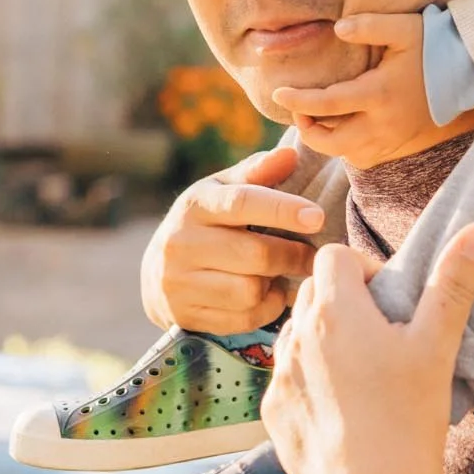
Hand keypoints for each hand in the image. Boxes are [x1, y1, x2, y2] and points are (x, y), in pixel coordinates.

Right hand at [140, 142, 325, 333]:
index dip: (283, 209)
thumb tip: (291, 155)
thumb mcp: (224, 191)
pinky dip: (264, 309)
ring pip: (250, 291)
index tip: (317, 216)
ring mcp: (179, 282)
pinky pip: (243, 319)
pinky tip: (264, 294)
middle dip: (292, 256)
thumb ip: (258, 173)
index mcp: (195, 204)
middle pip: (255, 255)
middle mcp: (181, 242)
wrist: (157, 272)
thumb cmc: (206, 223)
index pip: (243, 203)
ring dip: (276, 285)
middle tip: (310, 255)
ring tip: (279, 274)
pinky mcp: (185, 315)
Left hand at [262, 222, 473, 473]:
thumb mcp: (438, 344)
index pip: (333, 255)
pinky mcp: (272, 415)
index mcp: (335, 311)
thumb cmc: (410, 417)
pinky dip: (309, 382)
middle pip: (311, 292)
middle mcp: (296, 337)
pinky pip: (286, 380)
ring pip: (295, 335)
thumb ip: (453, 282)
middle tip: (380, 333)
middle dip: (341, 300)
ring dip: (321, 340)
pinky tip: (342, 408)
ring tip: (360, 372)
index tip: (387, 298)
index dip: (362, 267)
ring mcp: (279, 377)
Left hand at [271, 11, 436, 166]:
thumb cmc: (436, 46)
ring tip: (318, 117)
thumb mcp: (404, 28)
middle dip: (307, 129)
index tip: (278, 94)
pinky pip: (363, 157)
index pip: (325, 105)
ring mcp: (392, 141)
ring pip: (345, 153)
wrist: (471, 75)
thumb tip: (337, 29)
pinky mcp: (400, 148)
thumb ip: (369, 25)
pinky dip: (347, 146)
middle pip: (329, 142)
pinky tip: (346, 127)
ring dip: (326, 139)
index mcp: (378, 94)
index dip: (297, 101)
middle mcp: (383, 125)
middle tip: (300, 110)